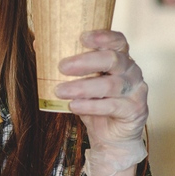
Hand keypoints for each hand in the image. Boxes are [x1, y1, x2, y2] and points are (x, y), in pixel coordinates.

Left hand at [54, 30, 147, 175]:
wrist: (112, 139)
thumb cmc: (97, 106)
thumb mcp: (81, 84)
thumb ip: (66, 67)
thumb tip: (38, 44)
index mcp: (121, 59)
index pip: (118, 41)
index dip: (103, 36)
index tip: (82, 37)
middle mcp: (132, 71)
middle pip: (113, 59)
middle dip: (86, 61)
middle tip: (62, 66)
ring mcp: (136, 90)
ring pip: (111, 85)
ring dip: (83, 87)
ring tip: (61, 91)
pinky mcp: (135, 110)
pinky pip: (112, 106)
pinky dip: (91, 106)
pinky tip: (74, 106)